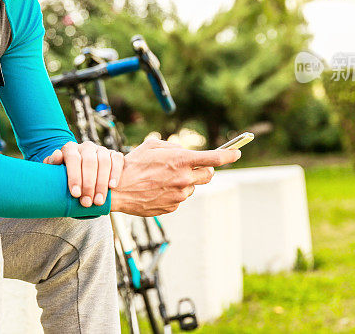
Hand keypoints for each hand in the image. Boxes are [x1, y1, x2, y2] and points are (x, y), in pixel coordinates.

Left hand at [43, 141, 123, 207]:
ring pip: (104, 162)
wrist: (79, 176)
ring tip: (99, 201)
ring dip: (102, 183)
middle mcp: (86, 147)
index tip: (75, 194)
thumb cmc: (64, 176)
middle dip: (88, 184)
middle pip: (89, 162)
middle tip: (87, 202)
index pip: (73, 159)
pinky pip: (117, 160)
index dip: (74, 177)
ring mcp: (101, 149)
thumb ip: (52, 164)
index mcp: (70, 148)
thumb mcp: (54, 171)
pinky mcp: (113, 154)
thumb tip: (57, 156)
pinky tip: (112, 186)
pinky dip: (115, 173)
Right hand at [110, 138, 239, 215]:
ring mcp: (179, 195)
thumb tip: (185, 152)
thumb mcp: (152, 146)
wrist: (117, 189)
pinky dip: (173, 193)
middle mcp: (183, 179)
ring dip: (184, 182)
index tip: (236, 153)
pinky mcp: (172, 207)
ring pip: (192, 187)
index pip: (215, 159)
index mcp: (181, 161)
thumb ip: (173, 147)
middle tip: (193, 166)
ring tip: (163, 179)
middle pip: (208, 175)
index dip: (229, 156)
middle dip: (204, 169)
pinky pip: (179, 198)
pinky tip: (158, 189)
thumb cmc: (133, 164)